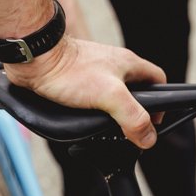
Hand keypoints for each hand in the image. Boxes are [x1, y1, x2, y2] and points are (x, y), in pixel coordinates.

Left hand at [4, 37, 165, 148]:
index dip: (161, 101)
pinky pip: (92, 94)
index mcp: (129, 64)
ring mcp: (95, 69)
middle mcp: (114, 65)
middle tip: (129, 128)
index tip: (154, 120)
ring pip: (113, 92)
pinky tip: (85, 117)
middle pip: (136, 89)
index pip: (158, 80)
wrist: (34, 58)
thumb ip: (133, 118)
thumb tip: (148, 138)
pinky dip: (93, 107)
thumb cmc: (70, 70)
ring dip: (112, 110)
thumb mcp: (111, 97)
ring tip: (106, 125)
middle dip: (135, 109)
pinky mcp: (77, 76)